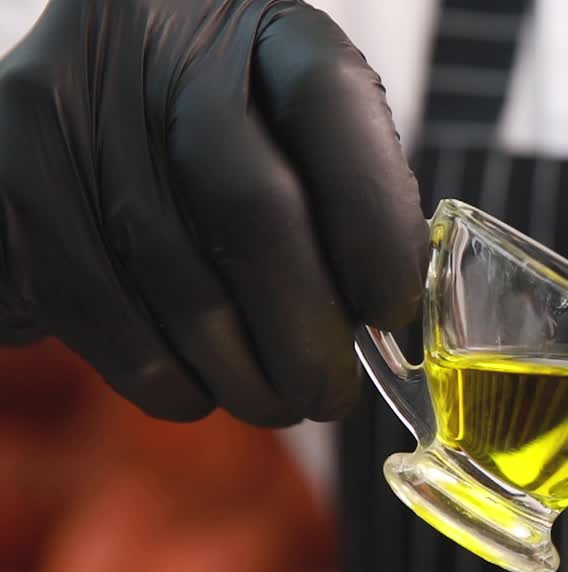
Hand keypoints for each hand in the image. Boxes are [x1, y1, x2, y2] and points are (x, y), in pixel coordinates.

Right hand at [0, 0, 428, 425]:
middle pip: (250, 209)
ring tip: (276, 401)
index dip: (374, 223)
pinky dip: (165, 376)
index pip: (330, 104)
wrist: (101, 88)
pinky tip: (197, 387)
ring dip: (240, 373)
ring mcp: (69, 111)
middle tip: (330, 394)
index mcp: (263, 28)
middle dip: (304, 333)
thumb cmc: (239, 123)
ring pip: (174, 282)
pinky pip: (102, 314)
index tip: (391, 312)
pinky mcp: (9, 181)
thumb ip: (349, 195)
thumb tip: (383, 322)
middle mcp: (161, 51)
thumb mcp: (303, 126)